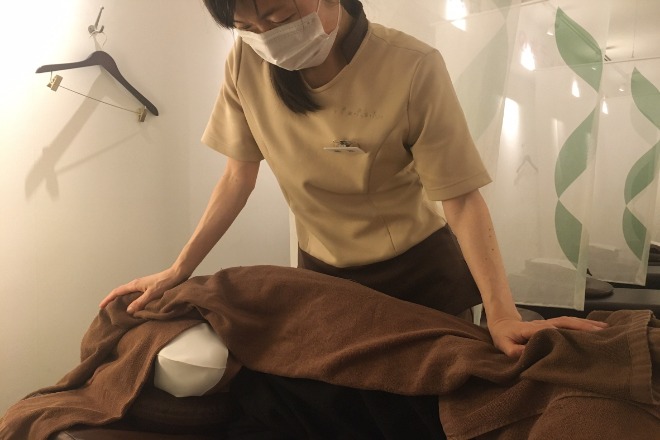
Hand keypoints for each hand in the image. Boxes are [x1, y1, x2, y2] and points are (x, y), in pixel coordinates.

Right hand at [99, 267, 188, 313]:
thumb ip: (140, 302)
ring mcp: (143, 285)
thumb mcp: (152, 294)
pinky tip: (134, 306)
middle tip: (107, 309)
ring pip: (128, 293)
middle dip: (113, 300)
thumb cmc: (166, 283)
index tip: (101, 306)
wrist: (178, 274)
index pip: (117, 292)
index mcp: (135, 285)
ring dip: (122, 300)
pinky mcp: (149, 287)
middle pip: (121, 292)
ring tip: (119, 310)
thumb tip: (128, 310)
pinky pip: (135, 294)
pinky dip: (131, 300)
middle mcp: (137, 284)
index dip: (108, 299)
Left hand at [487, 316, 608, 357]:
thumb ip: (514, 351)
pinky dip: (583, 324)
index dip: (562, 333)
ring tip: (606, 329)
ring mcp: (549, 323)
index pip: (549, 330)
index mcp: (532, 330)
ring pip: (570, 321)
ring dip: (587, 324)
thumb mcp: (504, 346)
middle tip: (602, 333)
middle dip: (583, 327)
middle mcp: (543, 325)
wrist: (503, 324)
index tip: (578, 338)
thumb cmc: (504, 337)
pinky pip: (569, 323)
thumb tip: (528, 354)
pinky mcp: (553, 325)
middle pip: (565, 323)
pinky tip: (598, 327)